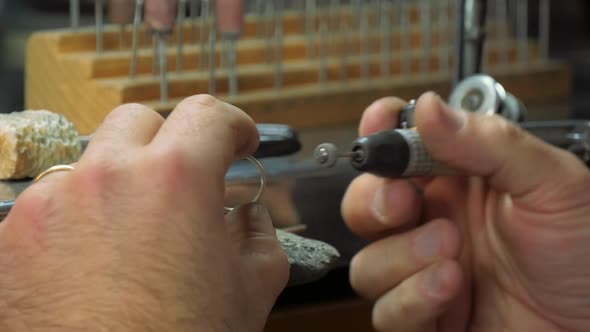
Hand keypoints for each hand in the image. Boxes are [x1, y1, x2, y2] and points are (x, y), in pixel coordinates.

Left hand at [0, 96, 288, 330]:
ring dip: (118, 183)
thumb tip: (249, 216)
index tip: (236, 142)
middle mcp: (107, 176)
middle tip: (183, 180)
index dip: (232, 125)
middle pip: (139, 121)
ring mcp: (50, 203)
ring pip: (91, 161)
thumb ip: (260, 236)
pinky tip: (91, 262)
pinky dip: (77, 219)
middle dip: (168, 143)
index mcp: (175, 180)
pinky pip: (51, 204)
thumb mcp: (250, 291)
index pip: (209, 115)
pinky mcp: (11, 237)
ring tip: (132, 233)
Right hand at [342, 92, 589, 330]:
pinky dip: (411, 299)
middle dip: (373, 201)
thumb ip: (488, 142)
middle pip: (364, 204)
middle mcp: (433, 223)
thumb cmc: (586, 256)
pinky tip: (449, 290)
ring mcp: (423, 272)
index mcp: (458, 181)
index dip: (380, 132)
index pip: (400, 146)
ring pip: (366, 261)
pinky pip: (384, 311)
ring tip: (451, 256)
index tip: (378, 125)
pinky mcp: (422, 317)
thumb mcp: (552, 185)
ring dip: (401, 257)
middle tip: (403, 203)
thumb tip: (428, 108)